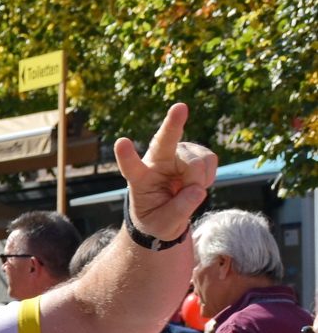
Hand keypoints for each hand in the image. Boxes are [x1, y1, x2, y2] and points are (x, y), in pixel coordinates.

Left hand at [114, 103, 217, 241]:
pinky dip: (208, 175)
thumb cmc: (158, 218)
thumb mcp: (164, 225)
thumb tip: (198, 190)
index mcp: (138, 178)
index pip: (131, 166)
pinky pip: (210, 160)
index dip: (126, 155)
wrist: (165, 212)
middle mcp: (155, 161)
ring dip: (200, 180)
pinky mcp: (193, 151)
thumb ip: (179, 210)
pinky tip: (196, 182)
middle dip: (173, 124)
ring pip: (197, 162)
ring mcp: (176, 153)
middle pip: (164, 141)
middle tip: (180, 107)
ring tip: (189, 191)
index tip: (121, 142)